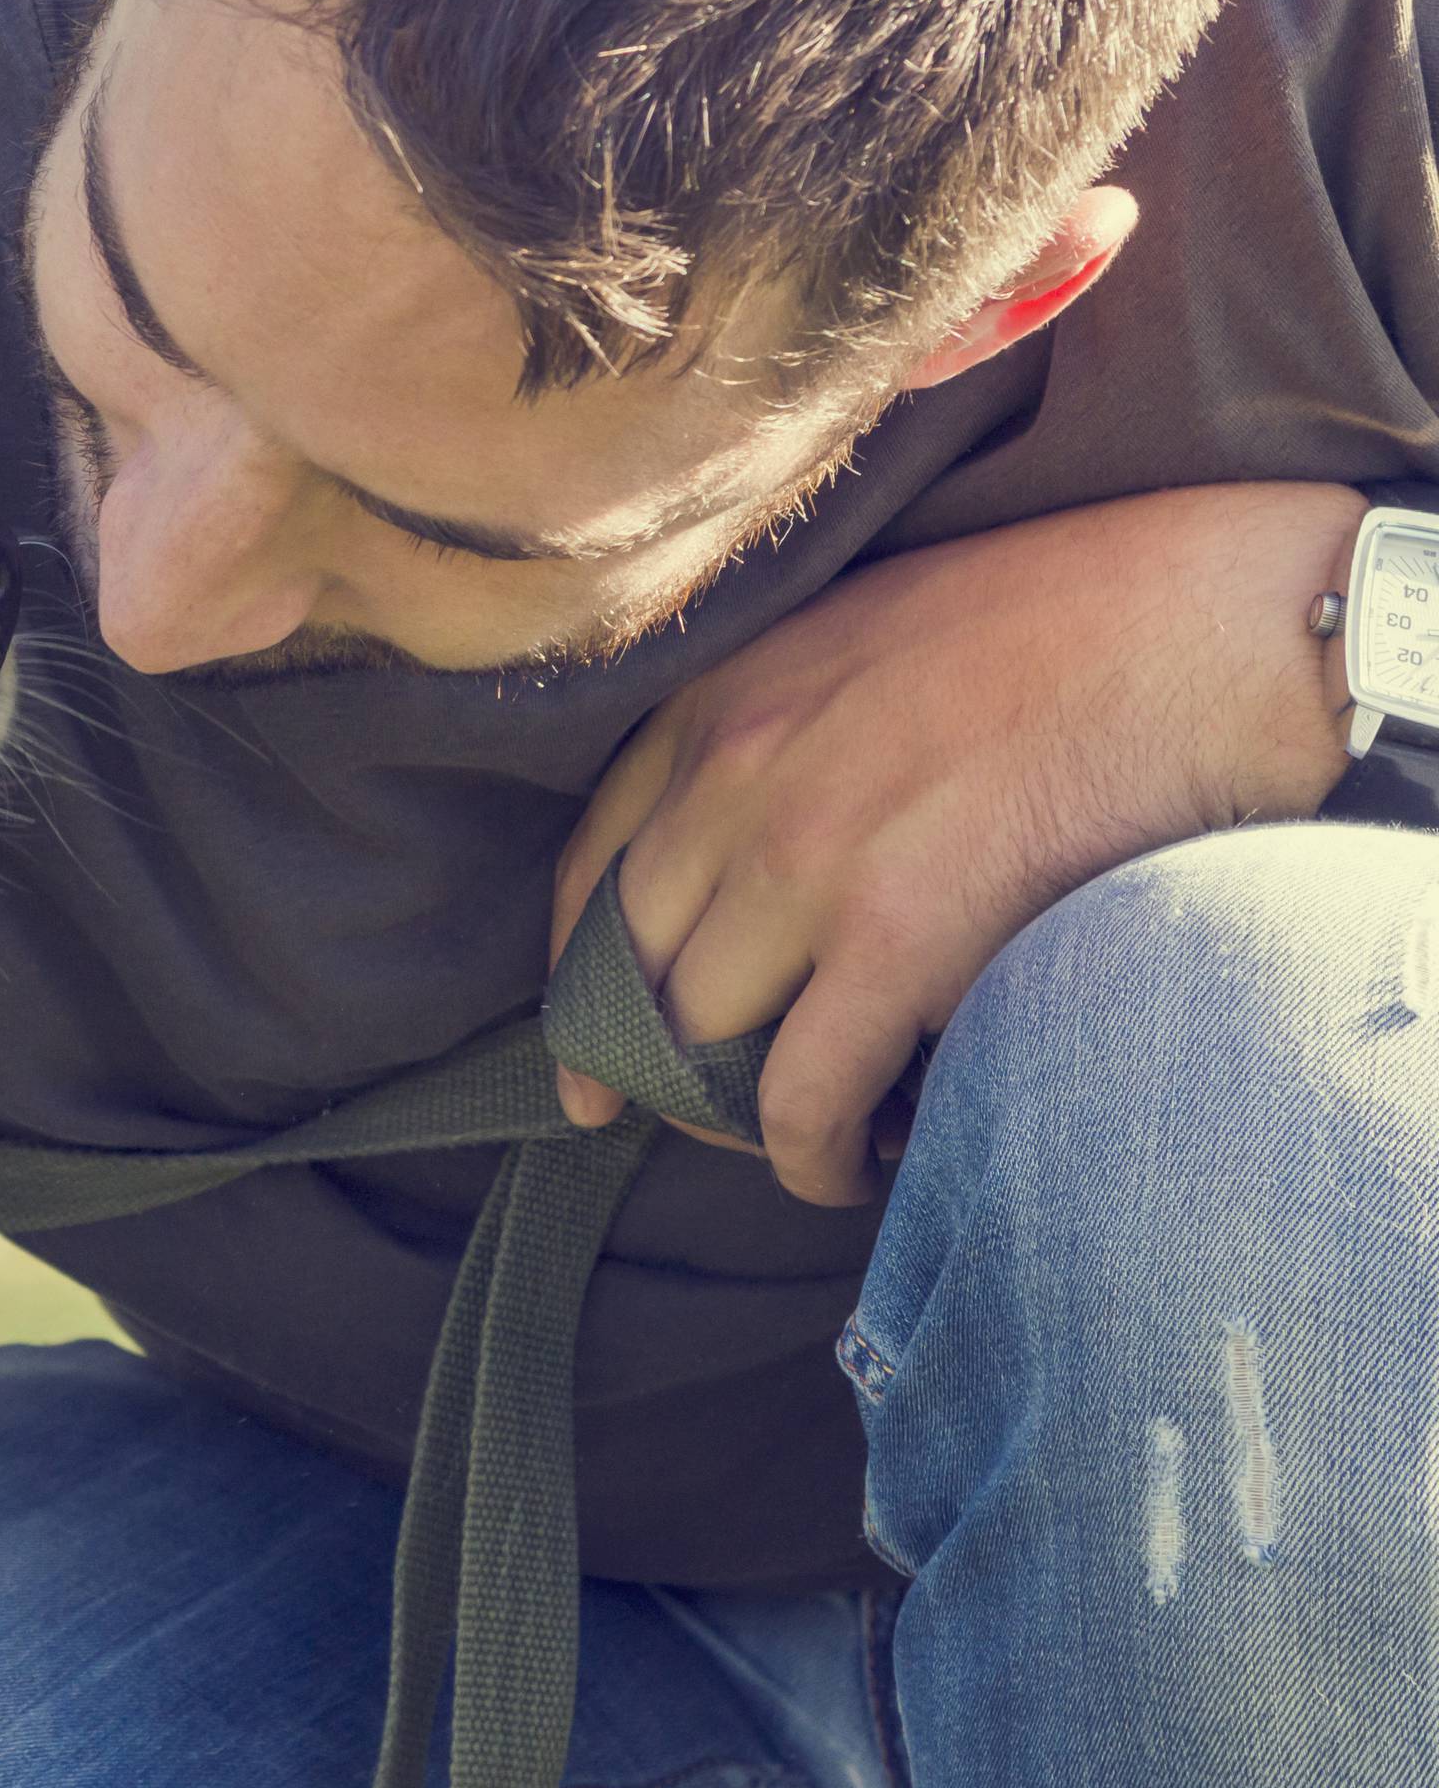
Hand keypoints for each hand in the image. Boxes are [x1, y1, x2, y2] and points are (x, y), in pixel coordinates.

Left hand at [549, 482, 1364, 1206]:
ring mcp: (807, 851)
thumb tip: (755, 881)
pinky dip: (810, 1157)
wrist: (1211, 622)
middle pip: (634, 970)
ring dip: (740, 1117)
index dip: (577, 985)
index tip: (586, 1064)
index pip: (590, 870)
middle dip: (661, 1069)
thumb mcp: (869, 641)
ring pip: (701, 1042)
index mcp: (723, 693)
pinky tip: (853, 1165)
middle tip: (720, 1121)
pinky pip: (799, 1097)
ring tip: (809, 1136)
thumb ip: (786, 738)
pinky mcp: (898, 933)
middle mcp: (736, 769)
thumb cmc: (1069, 625)